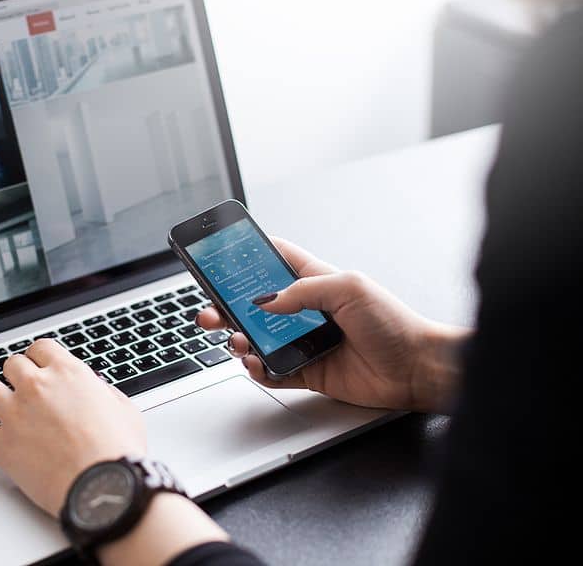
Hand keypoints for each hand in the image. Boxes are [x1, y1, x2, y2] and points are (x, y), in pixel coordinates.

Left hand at [0, 340, 229, 564]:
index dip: (39, 358)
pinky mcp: (0, 443)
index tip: (38, 366)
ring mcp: (15, 413)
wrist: (101, 486)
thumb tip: (96, 390)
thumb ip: (104, 393)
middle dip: (17, 375)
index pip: (40, 348)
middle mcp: (37, 387)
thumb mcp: (124, 410)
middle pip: (12, 364)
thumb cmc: (116, 452)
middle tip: (21, 387)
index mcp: (68, 373)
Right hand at [198, 238, 466, 412]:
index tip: (220, 258)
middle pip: (255, 306)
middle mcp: (307, 311)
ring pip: (258, 339)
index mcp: (316, 282)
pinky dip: (259, 369)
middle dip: (228, 307)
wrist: (417, 369)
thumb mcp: (348, 288)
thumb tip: (267, 300)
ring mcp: (305, 342)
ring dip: (240, 340)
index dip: (247, 258)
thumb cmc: (394, 323)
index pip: (275, 261)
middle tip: (211, 312)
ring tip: (238, 342)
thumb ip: (303, 290)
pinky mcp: (308, 371)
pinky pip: (273, 371)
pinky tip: (256, 364)